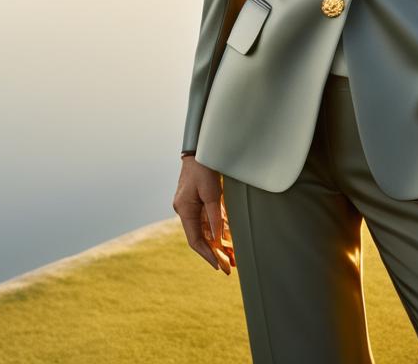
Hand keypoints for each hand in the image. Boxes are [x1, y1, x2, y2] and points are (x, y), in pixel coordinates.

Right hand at [173, 157, 234, 273]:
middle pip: (200, 238)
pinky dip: (217, 232)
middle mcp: (185, 211)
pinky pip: (208, 222)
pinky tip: (228, 241)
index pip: (195, 240)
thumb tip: (217, 239)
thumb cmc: (205, 168)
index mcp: (185, 210)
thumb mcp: (212, 191)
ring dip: (218, 245)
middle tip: (229, 269)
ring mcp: (191, 206)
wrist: (201, 149)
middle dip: (215, 254)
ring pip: (205, 231)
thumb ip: (214, 216)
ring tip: (232, 259)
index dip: (207, 255)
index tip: (219, 266)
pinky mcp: (198, 201)